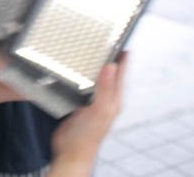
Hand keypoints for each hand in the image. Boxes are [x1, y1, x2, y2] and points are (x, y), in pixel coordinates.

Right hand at [49, 52, 127, 175]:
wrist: (71, 152)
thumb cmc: (88, 136)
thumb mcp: (99, 110)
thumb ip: (105, 89)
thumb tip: (111, 66)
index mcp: (114, 99)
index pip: (121, 72)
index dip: (122, 56)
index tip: (121, 39)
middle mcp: (104, 98)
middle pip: (108, 73)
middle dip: (107, 58)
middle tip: (102, 40)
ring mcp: (92, 101)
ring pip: (94, 78)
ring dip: (92, 66)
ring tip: (88, 50)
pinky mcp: (79, 104)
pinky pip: (81, 85)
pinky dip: (78, 75)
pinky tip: (71, 70)